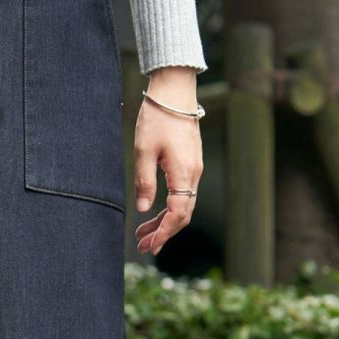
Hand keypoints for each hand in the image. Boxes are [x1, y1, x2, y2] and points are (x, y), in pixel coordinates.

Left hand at [133, 65, 203, 257]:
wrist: (175, 92)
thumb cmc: (158, 117)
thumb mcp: (143, 150)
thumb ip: (144, 181)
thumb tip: (144, 209)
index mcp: (184, 173)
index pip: (178, 213)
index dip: (164, 232)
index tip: (150, 245)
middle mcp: (194, 174)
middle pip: (183, 214)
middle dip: (164, 233)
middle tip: (143, 246)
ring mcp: (194, 168)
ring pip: (183, 205)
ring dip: (165, 222)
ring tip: (144, 234)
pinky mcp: (190, 163)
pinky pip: (183, 193)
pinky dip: (169, 207)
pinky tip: (154, 211)